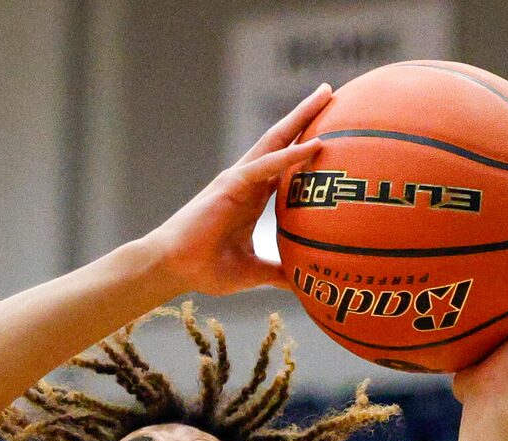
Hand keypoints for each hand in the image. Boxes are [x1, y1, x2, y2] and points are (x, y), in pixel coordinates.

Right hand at [141, 85, 330, 297]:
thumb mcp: (254, 271)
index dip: (306, 145)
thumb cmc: (206, 269)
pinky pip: (266, 166)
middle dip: (306, 115)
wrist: (174, 269)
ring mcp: (240, 179)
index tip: (332, 128)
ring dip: (301, 117)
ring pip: (276, 140)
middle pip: (283, 140)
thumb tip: (302, 283)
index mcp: (253, 196)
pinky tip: (315, 144)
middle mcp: (248, 181)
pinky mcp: (231, 185)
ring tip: (326, 94)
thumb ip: (278, 272)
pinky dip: (290, 155)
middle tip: (331, 91)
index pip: (286, 163)